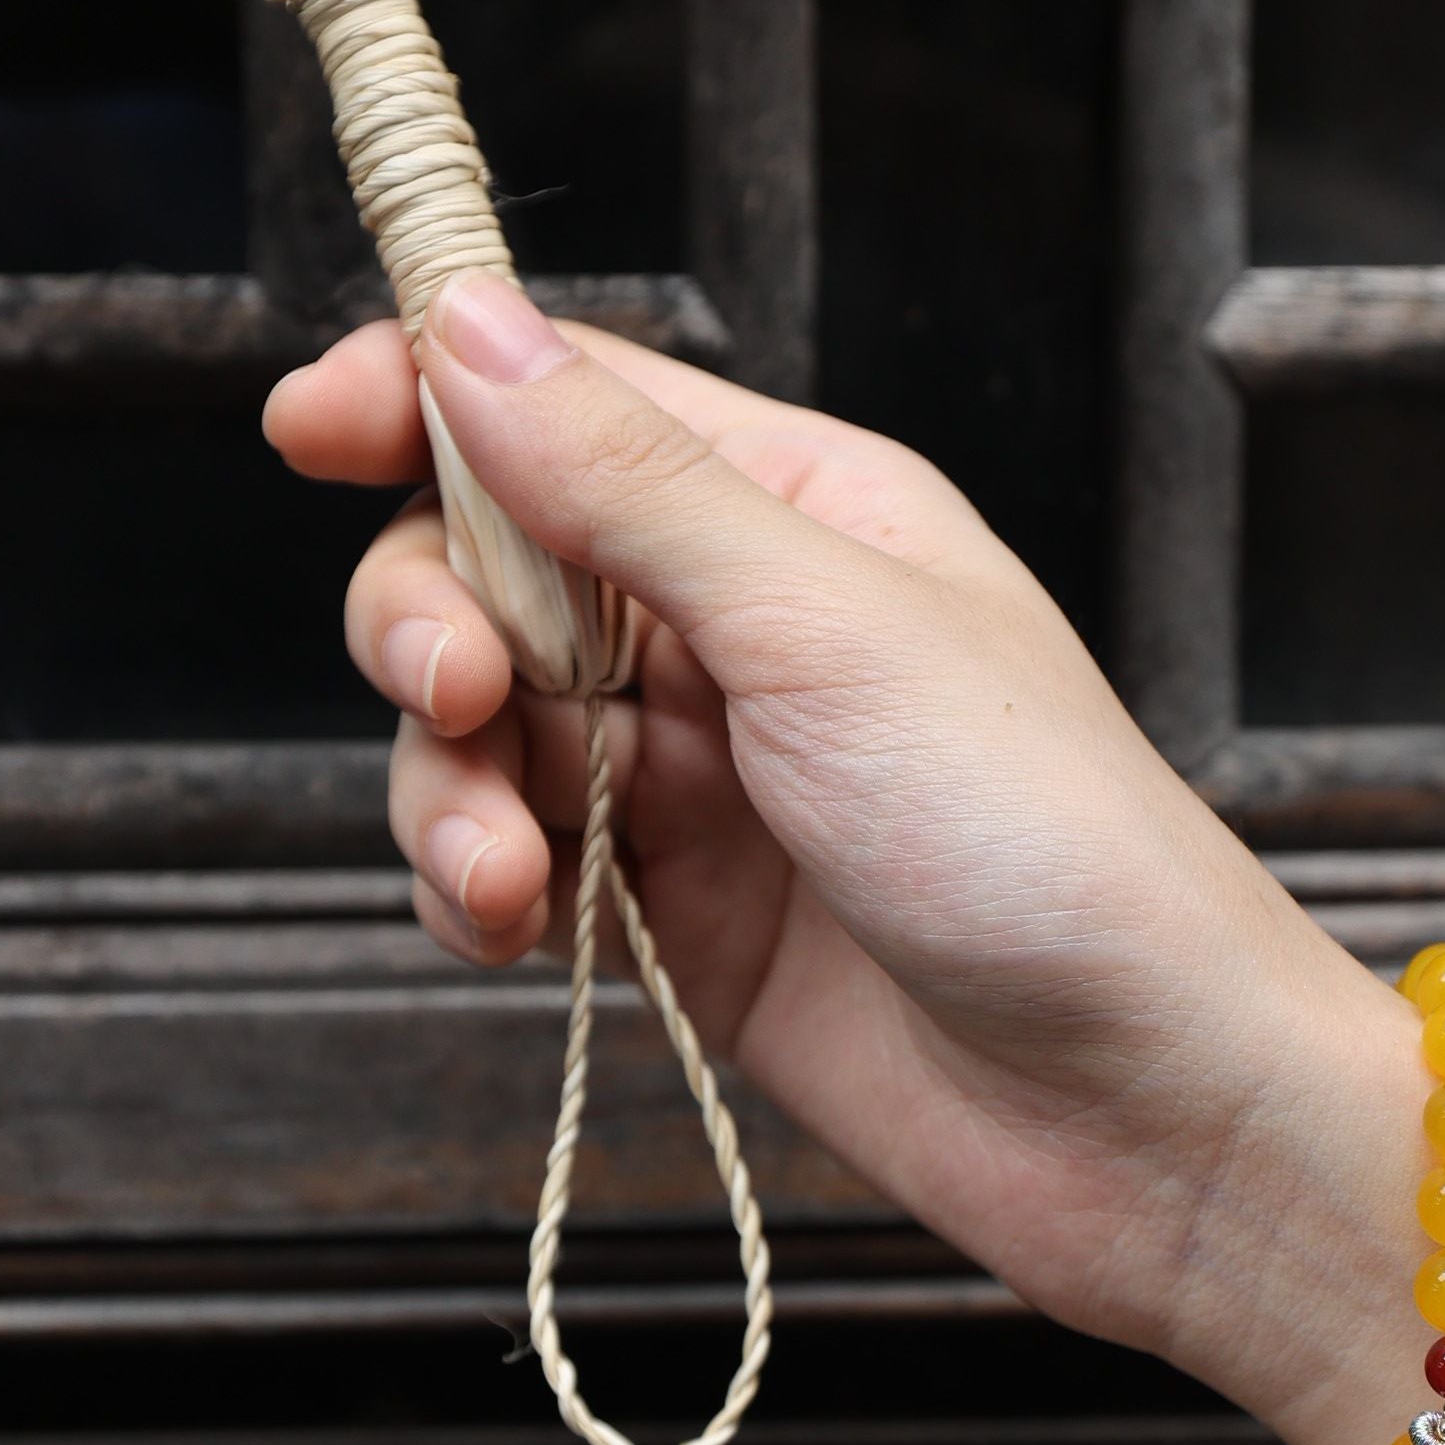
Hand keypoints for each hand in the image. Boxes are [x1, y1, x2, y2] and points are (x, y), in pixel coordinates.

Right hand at [265, 275, 1378, 1372]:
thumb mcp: (828, 631)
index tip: (302, 425)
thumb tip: (475, 330)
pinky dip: (476, 892)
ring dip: (445, 791)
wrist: (1141, 1114)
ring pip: (478, 733)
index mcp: (798, 512)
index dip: (423, 397)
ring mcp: (697, 781)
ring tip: (502, 878)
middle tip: (460, 699)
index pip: (567, 406)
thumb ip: (635, 489)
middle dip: (429, 626)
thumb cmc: (1048, 850)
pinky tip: (512, 930)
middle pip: (486, 569)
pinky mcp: (674, 921)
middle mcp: (734, 631)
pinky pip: (510, 868)